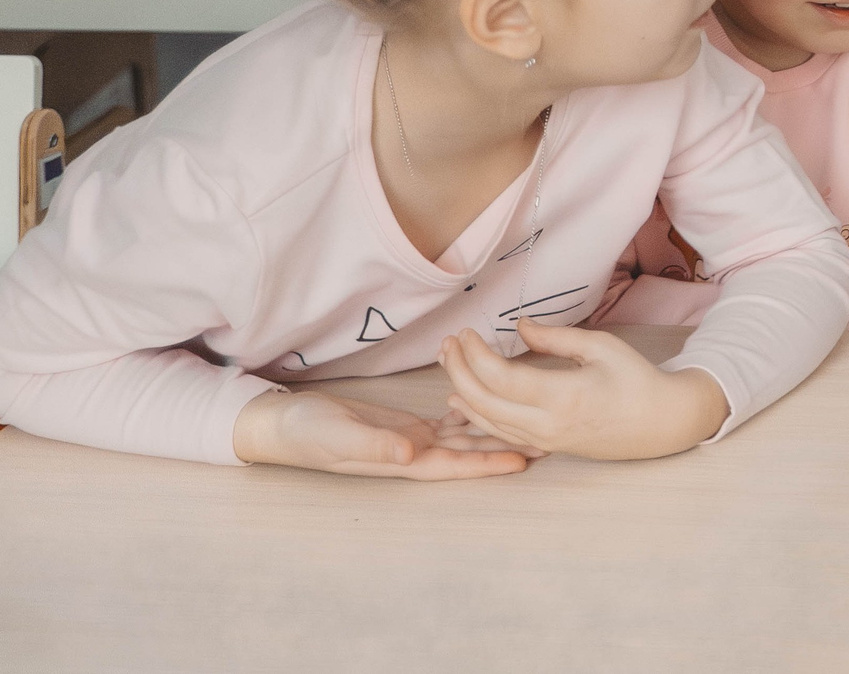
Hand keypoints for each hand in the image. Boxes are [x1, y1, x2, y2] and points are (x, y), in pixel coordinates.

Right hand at [231, 385, 534, 478]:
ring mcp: (411, 440)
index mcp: (401, 460)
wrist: (283, 424)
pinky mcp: (405, 424)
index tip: (523, 459)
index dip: (488, 463)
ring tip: (532, 423)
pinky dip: (470, 411)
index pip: (454, 464)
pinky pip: (446, 420)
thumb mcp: (338, 436)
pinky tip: (493, 403)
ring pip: (463, 436)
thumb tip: (410, 452)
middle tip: (547, 440)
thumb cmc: (306, 433)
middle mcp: (413, 454)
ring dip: (496, 431)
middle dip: (506, 448)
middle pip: (468, 452)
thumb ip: (374, 444)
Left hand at [439, 321, 729, 460]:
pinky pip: (500, 432)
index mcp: (562, 396)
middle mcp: (547, 424)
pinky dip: (477, 414)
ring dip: (462, 391)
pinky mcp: (546, 446)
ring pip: (487, 421)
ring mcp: (544, 440)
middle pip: (484, 401)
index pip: (500, 377)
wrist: (661, 423)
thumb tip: (518, 327)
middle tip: (450, 343)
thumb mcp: (601, 346)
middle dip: (459, 370)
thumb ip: (555, 337)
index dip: (475, 354)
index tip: (467, 331)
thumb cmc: (636, 380)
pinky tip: (463, 398)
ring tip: (450, 363)